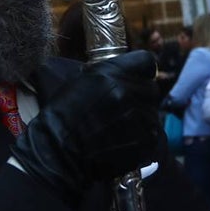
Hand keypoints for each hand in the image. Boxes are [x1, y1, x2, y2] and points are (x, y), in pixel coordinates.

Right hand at [11, 51, 158, 204]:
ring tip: (121, 128)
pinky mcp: (142, 141)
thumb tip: (125, 74)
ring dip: (141, 119)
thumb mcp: (80, 81)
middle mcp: (127, 92)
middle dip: (141, 96)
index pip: (146, 61)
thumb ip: (107, 75)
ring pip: (152, 113)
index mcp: (110, 73)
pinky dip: (141, 138)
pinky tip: (124, 141)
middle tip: (125, 108)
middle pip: (151, 88)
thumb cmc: (62, 115)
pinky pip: (151, 134)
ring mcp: (136, 118)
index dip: (142, 70)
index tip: (137, 78)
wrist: (57, 150)